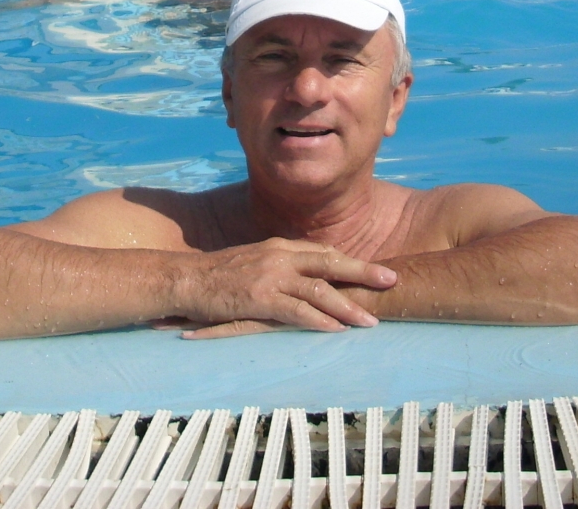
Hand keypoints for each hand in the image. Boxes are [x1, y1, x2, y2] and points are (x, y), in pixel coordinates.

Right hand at [172, 238, 395, 335]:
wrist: (185, 279)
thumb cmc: (218, 275)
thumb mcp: (253, 262)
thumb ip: (280, 265)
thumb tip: (304, 274)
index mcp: (280, 247)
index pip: (324, 253)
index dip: (352, 262)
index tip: (377, 270)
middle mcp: (279, 257)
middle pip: (330, 262)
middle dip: (364, 272)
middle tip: (392, 279)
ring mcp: (270, 277)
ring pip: (318, 289)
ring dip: (348, 305)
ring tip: (370, 320)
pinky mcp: (259, 299)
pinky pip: (296, 311)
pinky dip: (319, 320)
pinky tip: (336, 330)